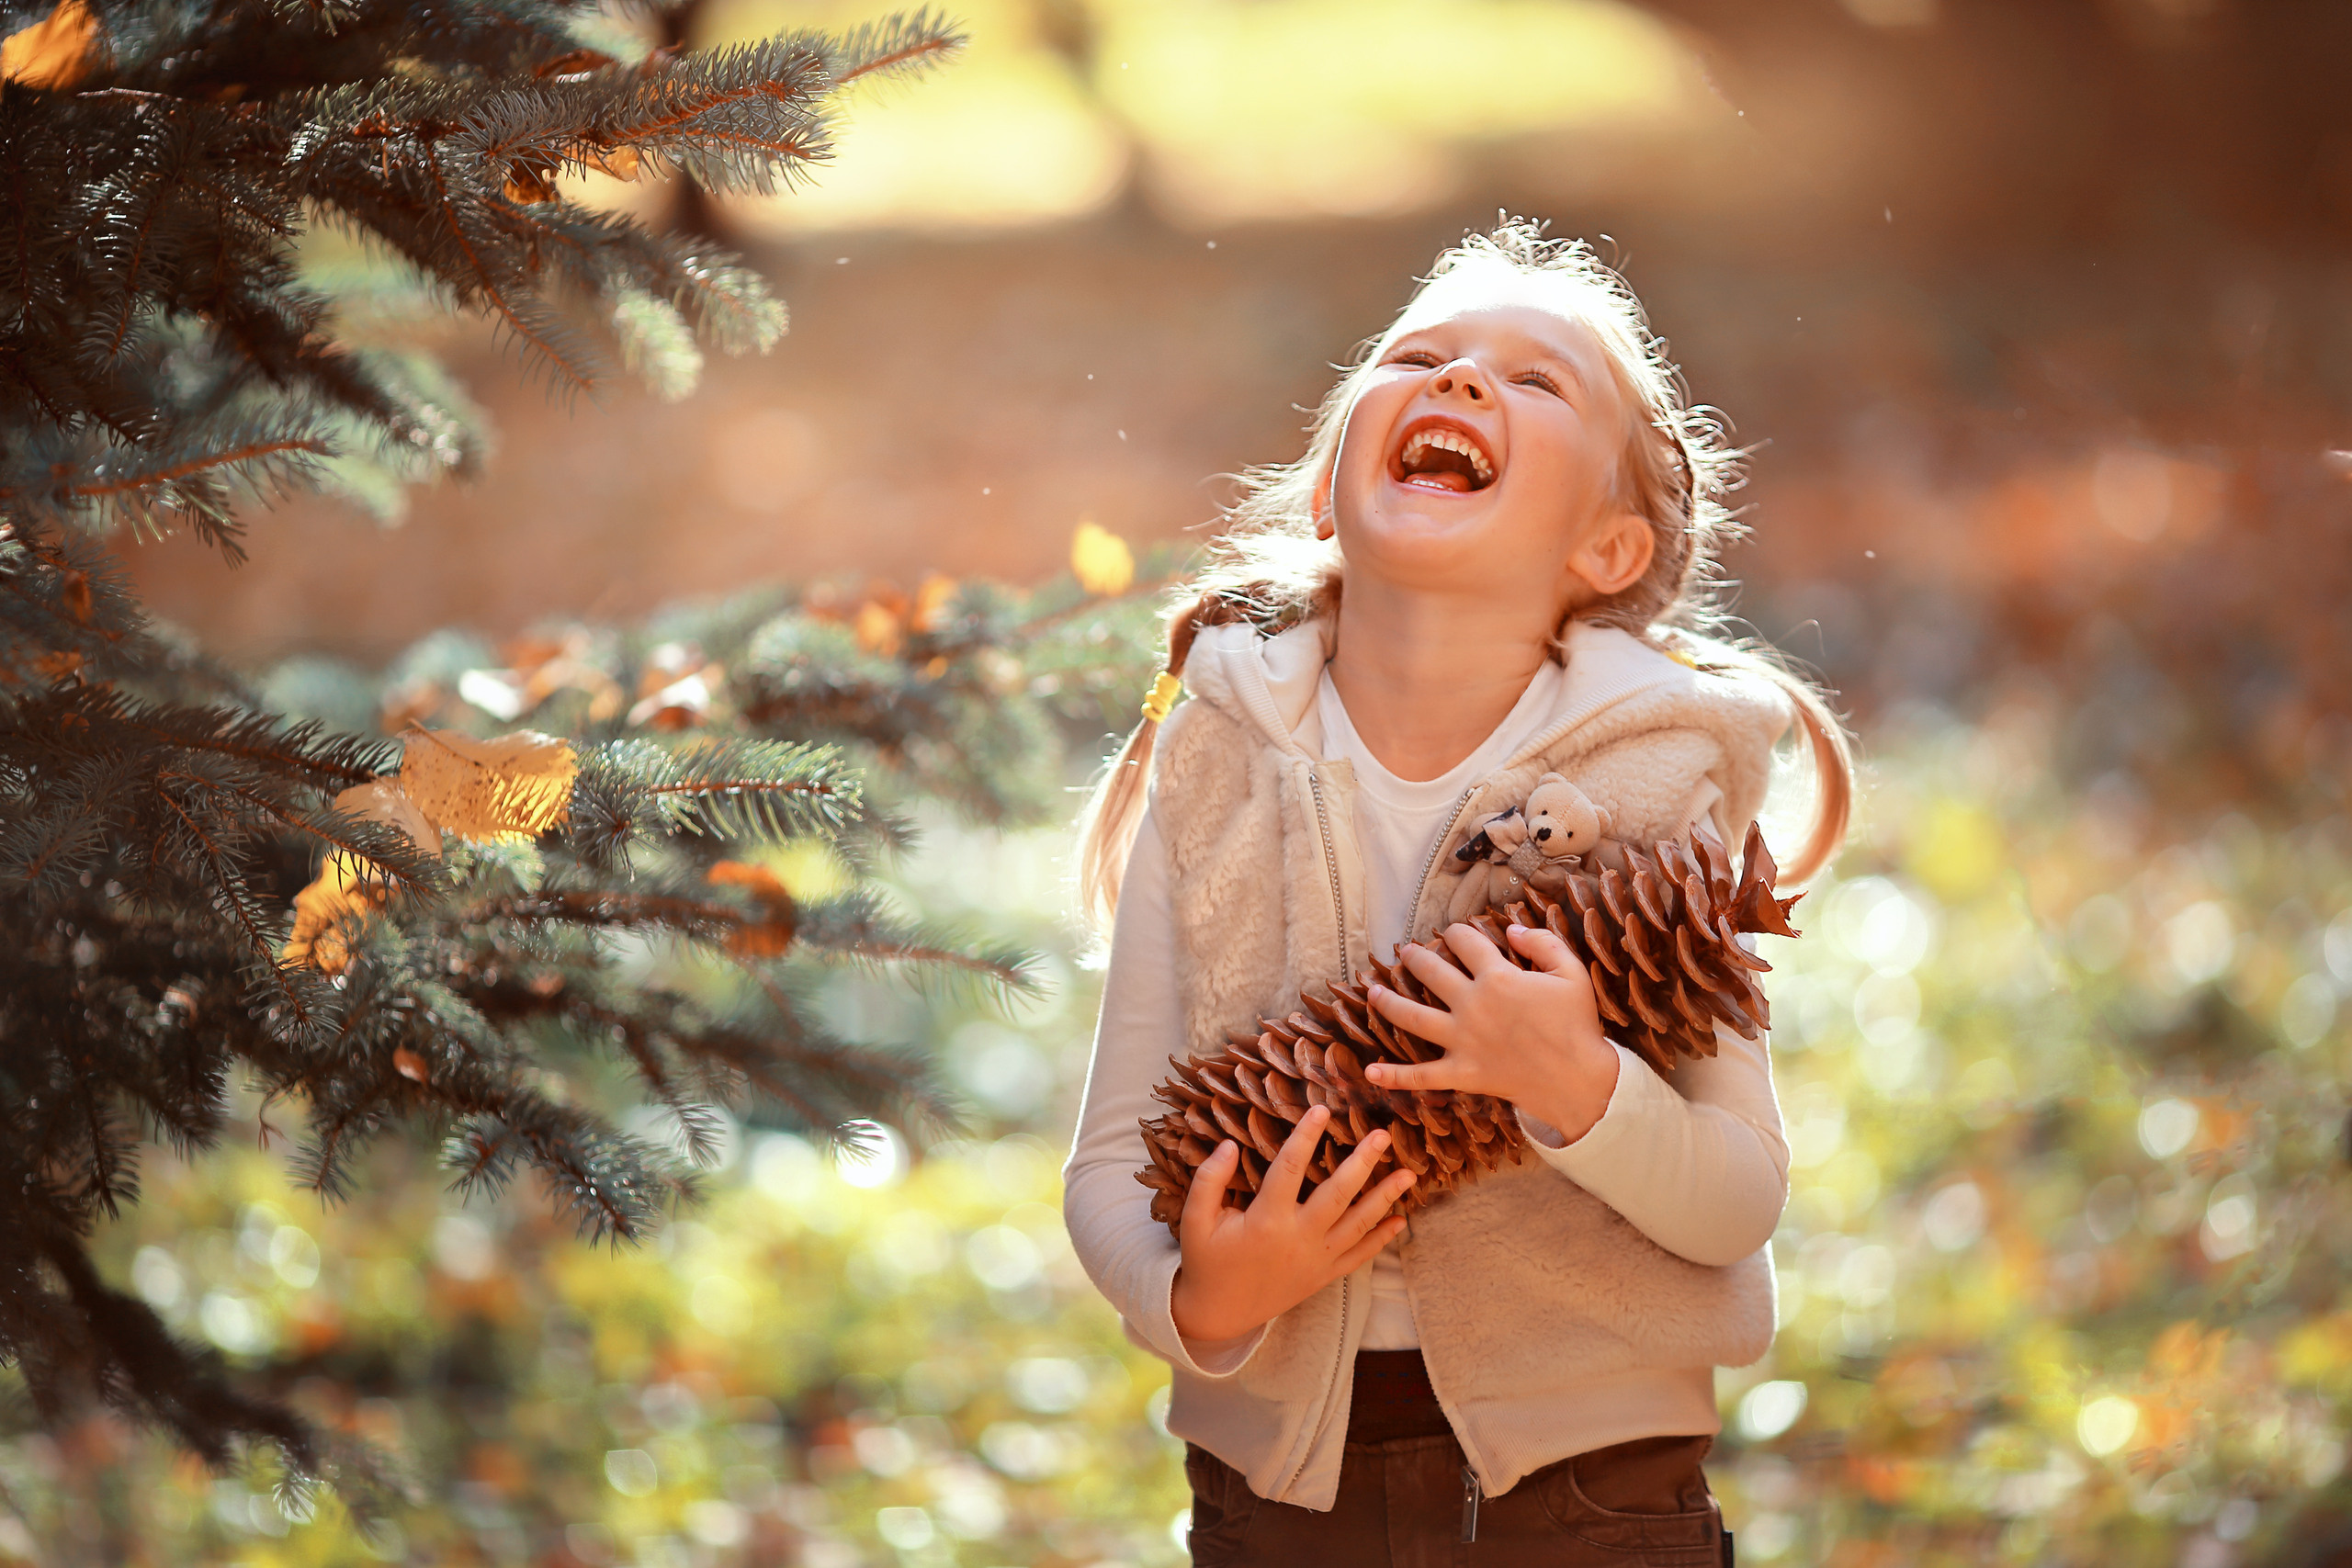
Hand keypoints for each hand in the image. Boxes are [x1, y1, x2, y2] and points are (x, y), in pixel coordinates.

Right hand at [1169, 1104, 1416, 1344]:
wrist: (1220, 1314)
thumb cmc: (1207, 1261)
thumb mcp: (1196, 1220)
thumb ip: (1209, 1180)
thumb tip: (1229, 1145)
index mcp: (1265, 1220)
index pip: (1290, 1168)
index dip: (1305, 1136)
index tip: (1321, 1110)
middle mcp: (1297, 1239)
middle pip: (1337, 1194)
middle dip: (1362, 1163)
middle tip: (1383, 1135)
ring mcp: (1315, 1259)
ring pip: (1357, 1225)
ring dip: (1384, 1198)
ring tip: (1409, 1174)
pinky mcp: (1323, 1275)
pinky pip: (1359, 1256)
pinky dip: (1381, 1239)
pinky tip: (1400, 1220)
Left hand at [1364, 921, 1620, 1143]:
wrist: (1577, 1079)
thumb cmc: (1576, 1024)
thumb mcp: (1571, 972)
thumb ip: (1543, 943)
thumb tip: (1512, 929)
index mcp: (1498, 978)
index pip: (1466, 943)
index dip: (1458, 933)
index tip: (1454, 933)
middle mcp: (1472, 1005)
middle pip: (1431, 972)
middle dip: (1415, 958)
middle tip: (1405, 952)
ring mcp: (1462, 1040)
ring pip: (1412, 1017)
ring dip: (1388, 1003)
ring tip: (1374, 992)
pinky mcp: (1461, 1072)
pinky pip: (1422, 1076)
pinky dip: (1395, 1076)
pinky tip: (1371, 1072)